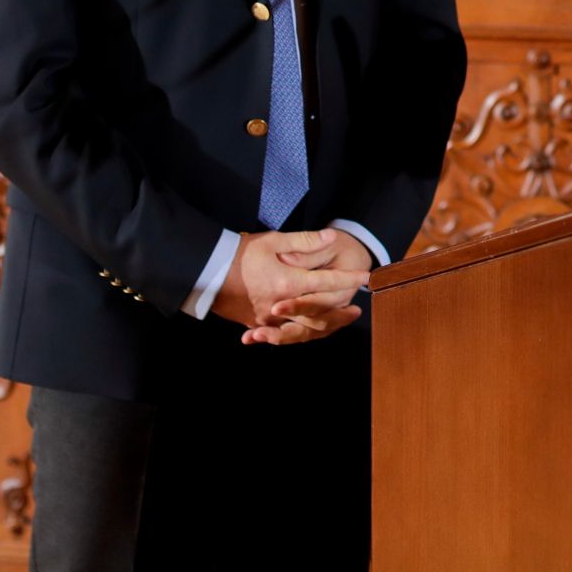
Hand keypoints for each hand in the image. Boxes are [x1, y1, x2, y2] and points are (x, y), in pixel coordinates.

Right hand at [212, 228, 370, 344]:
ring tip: (339, 321)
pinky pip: (284, 333)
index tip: (365, 277)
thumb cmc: (240, 253)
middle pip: (320, 314)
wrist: (206, 272)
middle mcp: (281, 306)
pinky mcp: (257, 324)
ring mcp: (268, 319)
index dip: (348, 279)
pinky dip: (301, 333)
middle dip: (341, 312)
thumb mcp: (273, 241)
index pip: (327, 283)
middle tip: (357, 309)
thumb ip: (305, 241)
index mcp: (288, 282)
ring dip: (325, 326)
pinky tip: (311, 329)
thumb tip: (331, 238)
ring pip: (304, 329)